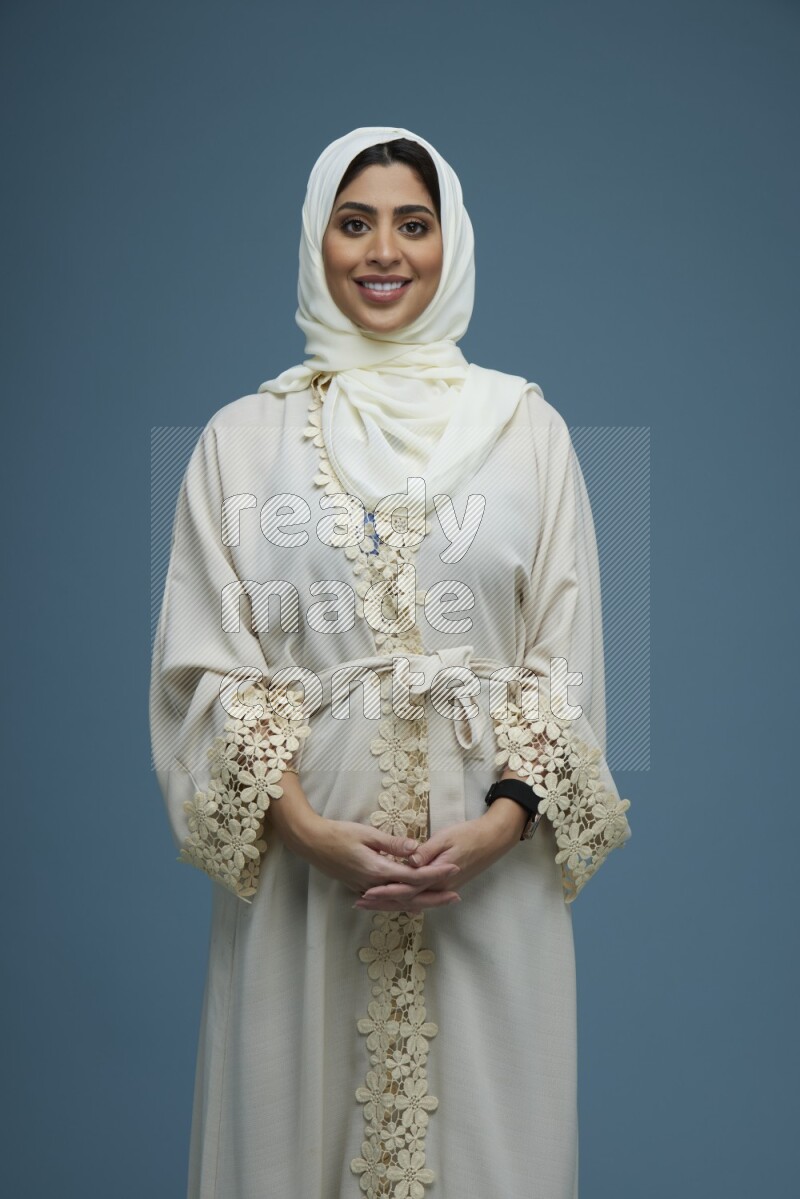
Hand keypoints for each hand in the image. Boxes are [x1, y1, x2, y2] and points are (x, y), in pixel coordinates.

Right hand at [291, 815, 461, 905]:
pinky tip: (412, 904)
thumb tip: (416, 849)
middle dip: (435, 898)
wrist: (311, 843)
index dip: (436, 874)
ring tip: (440, 902)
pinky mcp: (361, 888)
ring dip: (421, 903)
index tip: (454, 868)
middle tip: (456, 896)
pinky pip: (388, 901)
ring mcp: (366, 889)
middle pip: (410, 897)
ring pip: (399, 903)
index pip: (414, 877)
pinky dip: (403, 903)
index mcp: (377, 871)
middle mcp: (374, 885)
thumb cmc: (338, 834)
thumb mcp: (367, 834)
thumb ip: (392, 843)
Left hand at [355, 801, 525, 910]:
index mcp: (438, 876)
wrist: (495, 839)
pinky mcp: (445, 884)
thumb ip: (427, 852)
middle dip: (382, 902)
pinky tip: (396, 901)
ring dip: (391, 903)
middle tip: (359, 903)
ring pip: (413, 901)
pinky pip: (421, 896)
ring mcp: (443, 887)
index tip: (366, 893)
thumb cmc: (470, 834)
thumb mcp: (446, 838)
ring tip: (370, 903)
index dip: (385, 892)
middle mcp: (440, 887)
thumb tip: (409, 863)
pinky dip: (406, 899)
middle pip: (407, 900)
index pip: (406, 889)